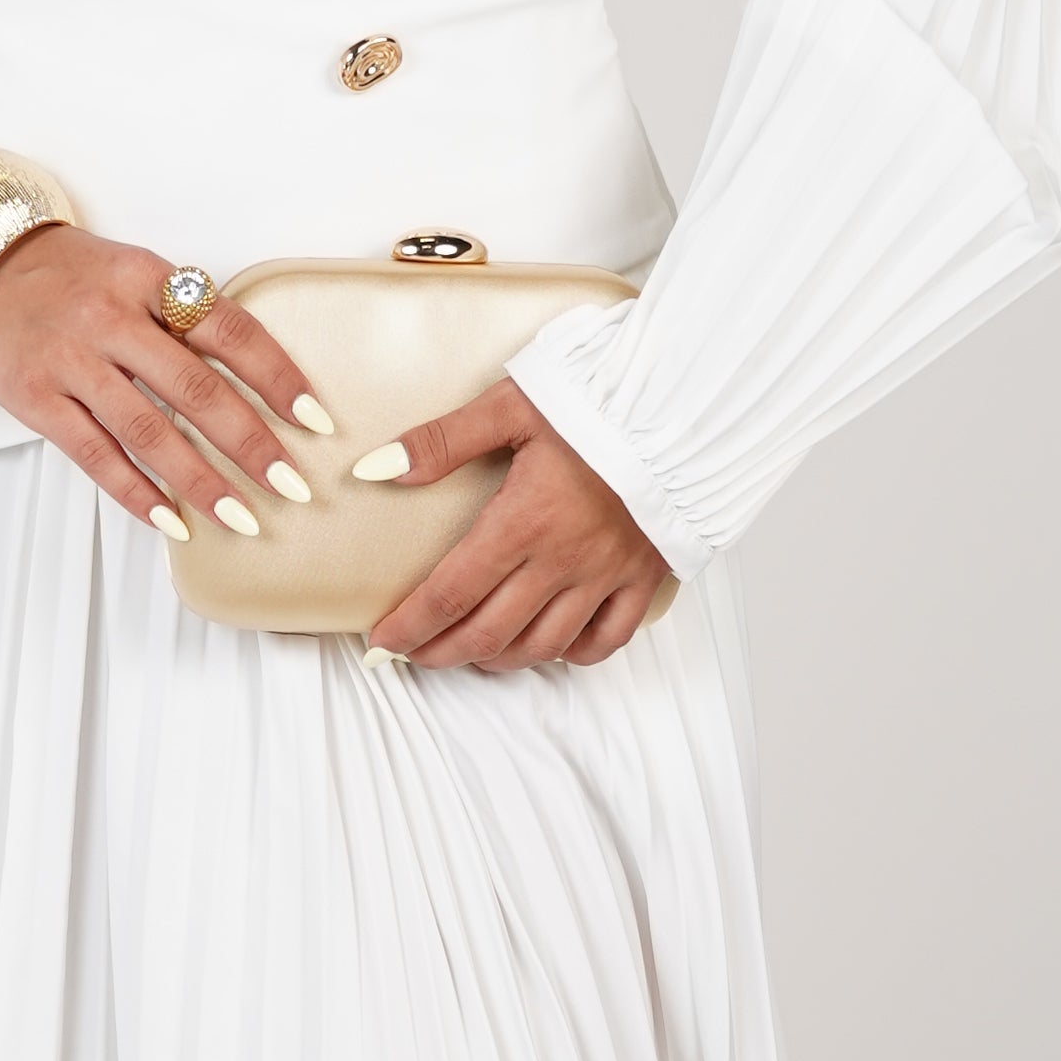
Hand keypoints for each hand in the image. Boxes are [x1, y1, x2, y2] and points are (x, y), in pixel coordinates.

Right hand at [0, 225, 327, 539]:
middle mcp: (111, 318)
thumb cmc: (70, 277)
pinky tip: (172, 519)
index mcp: (147, 279)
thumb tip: (256, 382)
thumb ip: (184, 317)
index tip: (314, 419)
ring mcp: (71, 360)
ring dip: (200, 480)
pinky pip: (95, 454)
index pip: (228, 330)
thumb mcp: (134, 273)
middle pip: (195, 388)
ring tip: (241, 516)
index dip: (277, 376)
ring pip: (148, 430)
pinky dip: (137, 491)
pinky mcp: (36, 397)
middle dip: (250, 443)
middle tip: (290, 485)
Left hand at [356, 378, 670, 671]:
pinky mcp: (641, 578)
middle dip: (441, 651)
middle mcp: (561, 561)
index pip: (450, 594)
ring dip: (497, 658)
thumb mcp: (510, 406)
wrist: (681, 406)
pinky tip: (547, 646)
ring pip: (541, 645)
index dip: (410, 627)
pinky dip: (572, 653)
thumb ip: (442, 441)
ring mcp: (604, 575)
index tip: (383, 643)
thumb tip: (380, 469)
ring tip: (468, 652)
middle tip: (413, 654)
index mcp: (522, 522)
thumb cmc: (595, 402)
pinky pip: (606, 639)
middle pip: (488, 631)